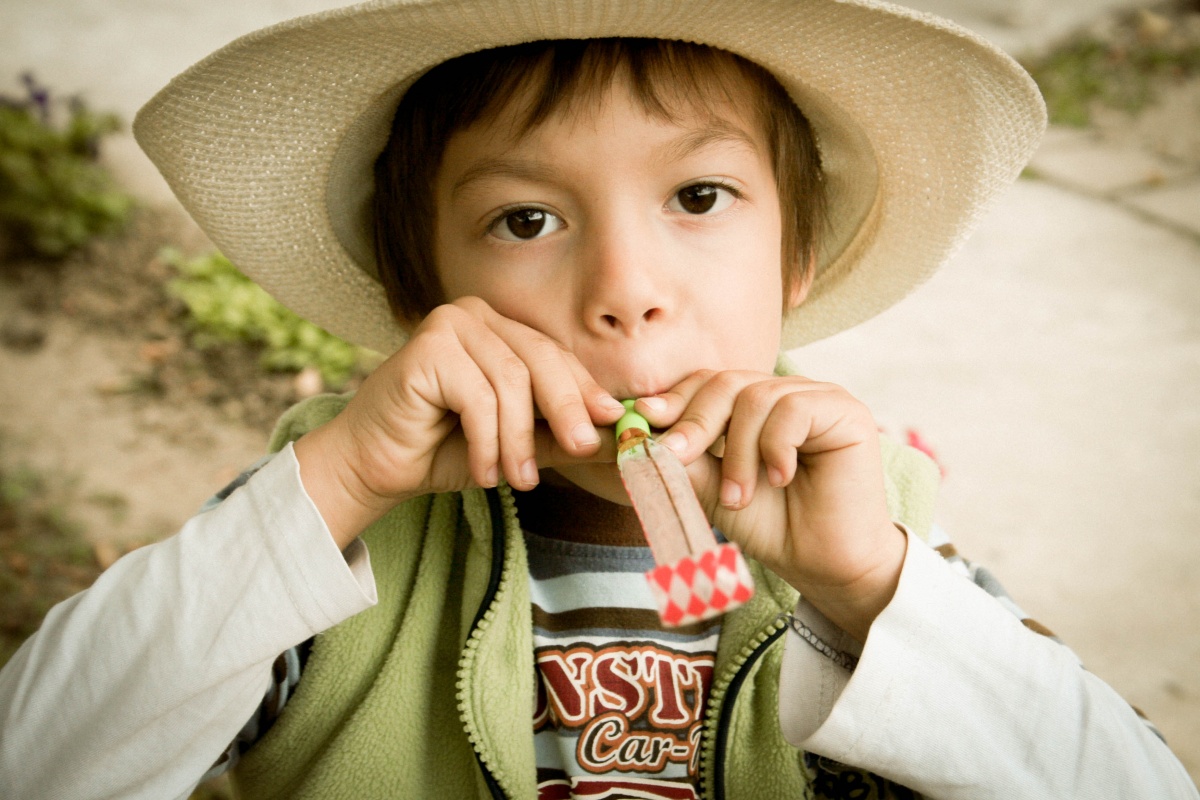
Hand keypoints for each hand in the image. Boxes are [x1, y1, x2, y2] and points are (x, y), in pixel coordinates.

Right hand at [295, 297, 624, 547]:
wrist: (375, 465)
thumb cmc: (444, 450)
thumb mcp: (517, 444)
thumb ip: (561, 436)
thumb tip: (621, 435)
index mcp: (500, 329)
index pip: (556, 355)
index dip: (586, 390)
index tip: (615, 423)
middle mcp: (476, 315)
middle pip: (541, 360)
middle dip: (566, 409)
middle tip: (582, 450)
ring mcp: (449, 324)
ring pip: (511, 382)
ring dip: (519, 439)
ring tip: (518, 479)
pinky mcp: (427, 347)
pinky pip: (478, 396)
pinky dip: (487, 441)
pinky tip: (483, 472)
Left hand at [633, 370, 905, 640]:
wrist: (823, 564)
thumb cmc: (773, 526)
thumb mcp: (714, 490)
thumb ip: (686, 459)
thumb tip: (643, 432)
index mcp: (753, 406)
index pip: (707, 383)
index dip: (675, 399)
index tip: (644, 417)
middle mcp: (784, 394)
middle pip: (726, 382)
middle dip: (695, 421)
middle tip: (677, 458)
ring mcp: (816, 398)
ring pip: (755, 398)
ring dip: (738, 452)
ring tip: (738, 497)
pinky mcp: (844, 411)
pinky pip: (793, 409)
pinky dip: (775, 447)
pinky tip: (781, 479)